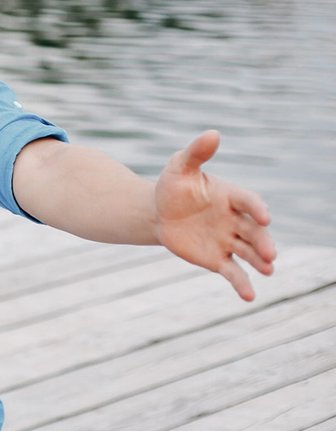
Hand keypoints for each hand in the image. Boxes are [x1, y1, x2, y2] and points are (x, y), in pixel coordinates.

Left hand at [154, 130, 275, 300]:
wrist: (158, 212)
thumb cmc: (172, 186)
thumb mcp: (179, 167)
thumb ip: (196, 153)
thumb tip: (212, 133)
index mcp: (231, 196)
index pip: (249, 202)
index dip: (257, 209)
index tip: (264, 217)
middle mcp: (236, 219)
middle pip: (254, 232)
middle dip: (263, 242)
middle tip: (271, 254)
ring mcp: (228, 240)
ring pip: (249, 252)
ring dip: (259, 262)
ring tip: (269, 270)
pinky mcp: (217, 258)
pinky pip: (233, 272)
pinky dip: (242, 283)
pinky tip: (249, 297)